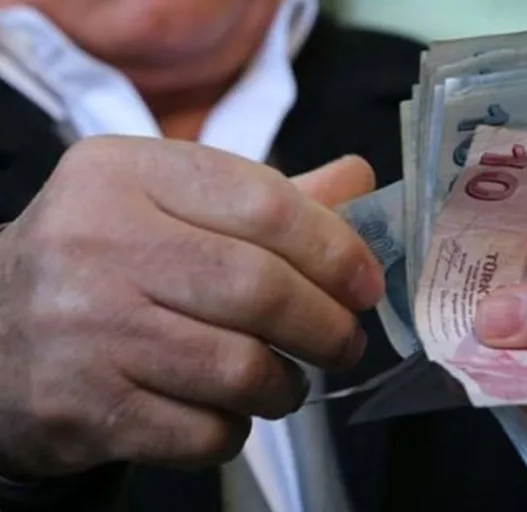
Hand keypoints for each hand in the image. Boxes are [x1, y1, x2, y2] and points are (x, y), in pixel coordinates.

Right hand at [0, 137, 382, 477]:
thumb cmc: (107, 261)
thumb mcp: (170, 204)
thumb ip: (266, 195)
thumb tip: (359, 180)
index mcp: (125, 173)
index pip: (265, 203)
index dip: (335, 249)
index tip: (365, 283)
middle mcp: (95, 242)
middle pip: (260, 290)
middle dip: (327, 326)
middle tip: (345, 342)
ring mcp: (83, 329)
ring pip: (240, 370)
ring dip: (287, 385)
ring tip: (288, 381)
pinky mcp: (81, 408)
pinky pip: (203, 431)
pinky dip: (236, 428)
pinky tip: (230, 411)